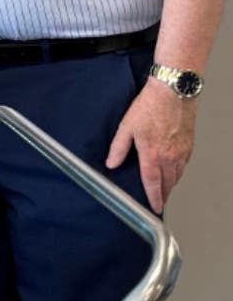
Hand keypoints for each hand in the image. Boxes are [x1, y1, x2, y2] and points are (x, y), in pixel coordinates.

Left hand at [106, 81, 197, 212]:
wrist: (173, 92)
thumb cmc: (150, 106)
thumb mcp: (126, 127)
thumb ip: (118, 148)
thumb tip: (112, 163)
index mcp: (153, 154)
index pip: (153, 183)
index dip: (153, 198)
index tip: (154, 207)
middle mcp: (170, 157)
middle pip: (168, 183)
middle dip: (163, 195)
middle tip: (159, 202)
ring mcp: (182, 151)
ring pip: (177, 176)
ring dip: (171, 185)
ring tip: (165, 190)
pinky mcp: (189, 145)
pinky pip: (184, 165)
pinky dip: (178, 172)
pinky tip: (173, 171)